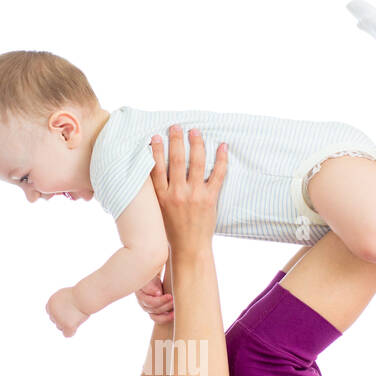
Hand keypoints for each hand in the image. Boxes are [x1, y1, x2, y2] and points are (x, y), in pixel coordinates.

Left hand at [46, 288, 88, 336]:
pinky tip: (76, 325)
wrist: (84, 296)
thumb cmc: (80, 294)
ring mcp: (59, 320)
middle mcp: (52, 312)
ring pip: (60, 327)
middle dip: (62, 319)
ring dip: (67, 324)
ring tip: (77, 317)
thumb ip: (62, 304)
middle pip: (55, 320)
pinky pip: (67, 334)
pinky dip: (71, 331)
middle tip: (74, 314)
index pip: (51, 312)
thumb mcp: (67, 296)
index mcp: (51, 303)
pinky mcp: (67, 325)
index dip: (59, 312)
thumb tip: (63, 311)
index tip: (68, 311)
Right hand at [135, 276, 172, 322]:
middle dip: (166, 306)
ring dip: (166, 315)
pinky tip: (174, 316)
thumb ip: (151, 286)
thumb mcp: (150, 279)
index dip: (160, 300)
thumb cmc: (151, 278)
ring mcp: (149, 310)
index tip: (169, 296)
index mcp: (141, 296)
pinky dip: (167, 318)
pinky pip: (159, 319)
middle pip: (154, 309)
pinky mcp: (155, 313)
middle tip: (174, 301)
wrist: (153, 280)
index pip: (149, 301)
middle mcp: (144, 305)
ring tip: (175, 311)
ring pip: (156, 317)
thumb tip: (158, 294)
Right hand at [149, 124, 227, 248]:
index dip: (156, 150)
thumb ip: (158, 190)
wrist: (189, 248)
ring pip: (196, 163)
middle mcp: (177, 194)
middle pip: (176, 160)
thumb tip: (154, 168)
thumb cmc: (172, 229)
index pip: (156, 168)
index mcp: (161, 196)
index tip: (156, 136)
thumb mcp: (158, 209)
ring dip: (196, 144)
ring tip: (195, 132)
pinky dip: (221, 159)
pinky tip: (222, 146)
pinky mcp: (210, 199)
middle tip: (177, 127)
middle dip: (176, 140)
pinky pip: (217, 175)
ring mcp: (194, 196)